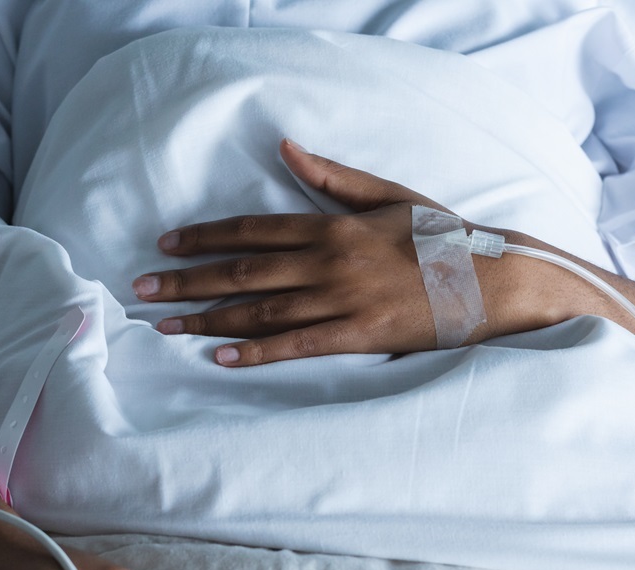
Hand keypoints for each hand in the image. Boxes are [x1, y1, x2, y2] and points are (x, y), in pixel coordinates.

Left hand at [132, 139, 456, 365]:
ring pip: (260, 310)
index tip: (166, 243)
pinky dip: (256, 351)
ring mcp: (342, 300)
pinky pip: (296, 345)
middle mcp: (328, 261)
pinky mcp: (358, 335)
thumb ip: (333, 176)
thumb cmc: (441, 236)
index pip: (252, 230)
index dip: (204, 237)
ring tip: (166, 325)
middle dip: (187, 280)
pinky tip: (220, 356)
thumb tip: (287, 148)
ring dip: (207, 317)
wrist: (491, 278)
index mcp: (332, 224)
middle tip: (143, 289)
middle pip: (242, 271)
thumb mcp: (387, 195)